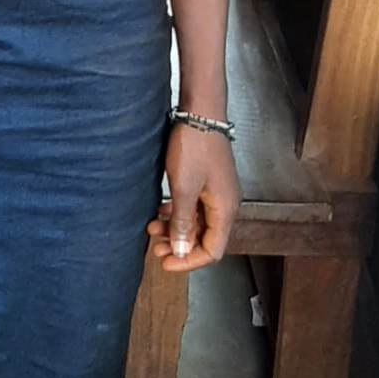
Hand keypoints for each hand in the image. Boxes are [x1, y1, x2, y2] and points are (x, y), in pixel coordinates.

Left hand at [147, 123, 239, 272]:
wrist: (200, 114)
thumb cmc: (195, 146)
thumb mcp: (184, 188)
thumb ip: (183, 222)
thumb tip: (181, 251)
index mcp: (225, 210)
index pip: (212, 251)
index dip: (188, 262)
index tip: (166, 263)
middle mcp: (225, 205)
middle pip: (205, 239)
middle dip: (179, 246)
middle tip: (156, 248)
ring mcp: (217, 193)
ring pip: (198, 223)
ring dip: (176, 230)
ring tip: (153, 228)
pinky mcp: (208, 183)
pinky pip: (195, 208)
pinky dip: (179, 214)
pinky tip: (162, 212)